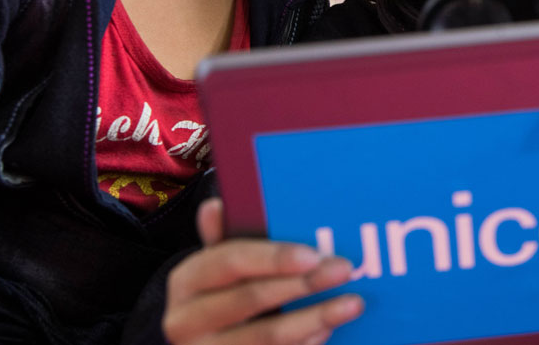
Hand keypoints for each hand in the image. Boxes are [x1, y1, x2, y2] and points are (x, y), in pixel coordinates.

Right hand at [163, 198, 363, 344]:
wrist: (196, 341)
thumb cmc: (215, 293)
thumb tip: (215, 206)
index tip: (312, 254)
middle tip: (344, 270)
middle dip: (303, 284)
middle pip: (251, 299)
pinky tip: (327, 329)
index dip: (272, 257)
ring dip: (314, 319)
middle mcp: (187, 320)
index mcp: (186, 280)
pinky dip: (305, 343)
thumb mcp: (212, 266)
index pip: (230, 261)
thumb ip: (221, 238)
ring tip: (352, 304)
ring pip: (266, 337)